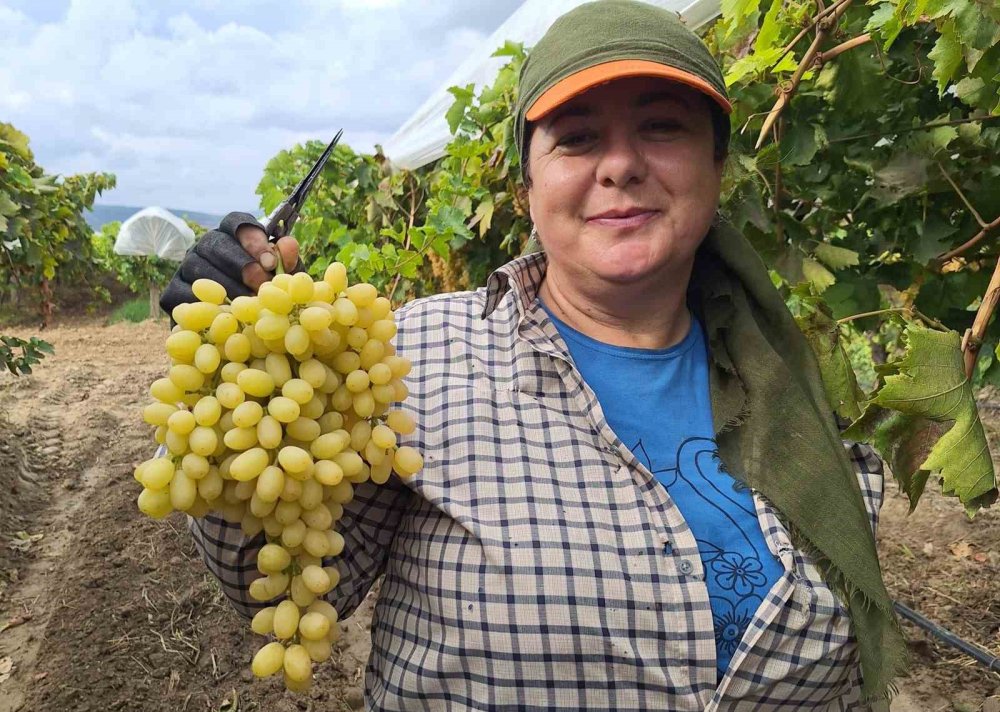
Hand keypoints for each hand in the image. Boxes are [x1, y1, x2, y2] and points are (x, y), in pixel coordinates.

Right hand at [159, 212, 301, 317]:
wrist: (241, 326)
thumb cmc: (267, 294)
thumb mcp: (283, 278)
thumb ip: (287, 261)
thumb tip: (288, 245)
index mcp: (233, 234)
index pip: (238, 223)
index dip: (253, 239)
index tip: (270, 261)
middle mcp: (206, 245)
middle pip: (216, 243)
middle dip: (242, 264)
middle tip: (261, 284)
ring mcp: (186, 266)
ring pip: (199, 267)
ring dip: (225, 286)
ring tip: (247, 303)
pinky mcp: (172, 290)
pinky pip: (183, 294)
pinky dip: (202, 305)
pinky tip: (223, 315)